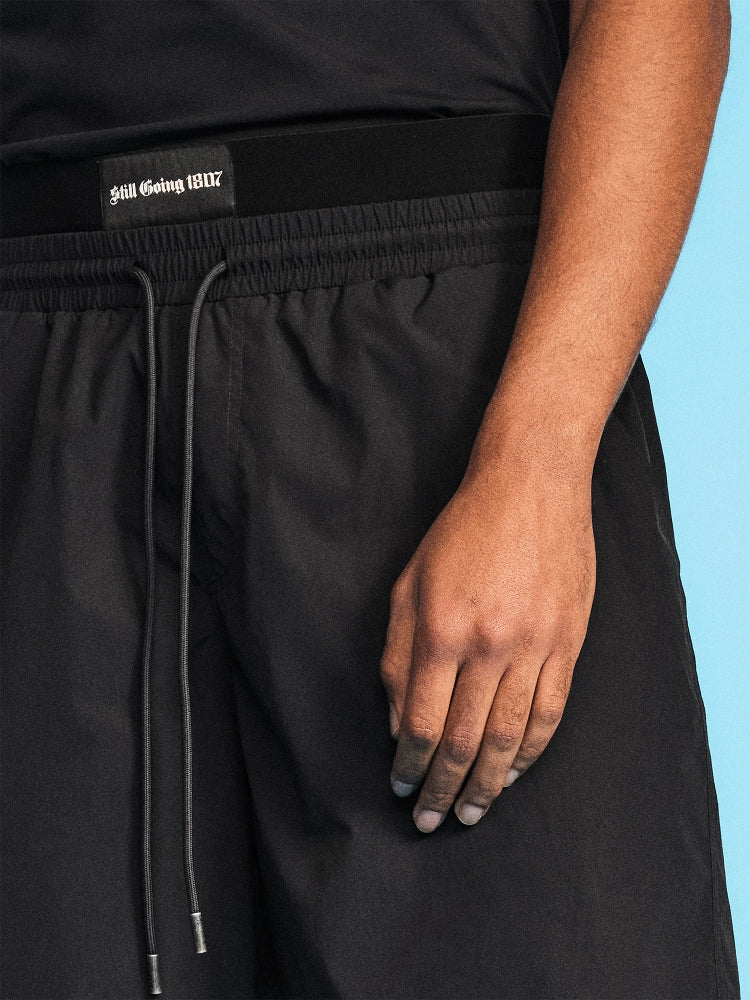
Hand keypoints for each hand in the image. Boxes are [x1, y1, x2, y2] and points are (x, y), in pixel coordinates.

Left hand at [380, 459, 595, 831]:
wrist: (530, 487)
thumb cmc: (460, 532)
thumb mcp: (409, 584)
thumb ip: (399, 656)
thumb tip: (399, 723)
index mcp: (442, 630)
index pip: (422, 722)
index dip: (410, 765)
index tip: (402, 788)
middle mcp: (489, 645)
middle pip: (465, 739)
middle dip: (445, 788)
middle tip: (432, 820)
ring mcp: (535, 646)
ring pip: (510, 737)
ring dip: (490, 783)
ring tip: (473, 811)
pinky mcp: (568, 643)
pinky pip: (550, 712)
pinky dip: (530, 751)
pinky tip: (514, 772)